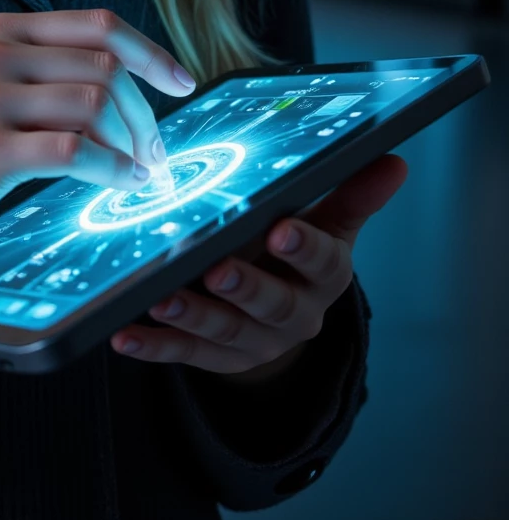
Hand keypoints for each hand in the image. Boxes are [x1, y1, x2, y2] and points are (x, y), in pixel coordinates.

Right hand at [0, 8, 195, 281]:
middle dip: (146, 113)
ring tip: (140, 172)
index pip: (97, 25)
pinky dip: (112, 169)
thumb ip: (30, 71)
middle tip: (157, 151)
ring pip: (97, 103)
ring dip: (134, 144)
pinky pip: (75, 152)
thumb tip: (110, 87)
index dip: (151, 52)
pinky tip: (121, 184)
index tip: (182, 81)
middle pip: (107, 66)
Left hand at [110, 152, 408, 379]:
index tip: (282, 229)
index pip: (323, 264)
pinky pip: (182, 355)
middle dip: (246, 288)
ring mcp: (253, 342)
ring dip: (192, 316)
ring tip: (161, 299)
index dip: (303, 248)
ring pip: (223, 332)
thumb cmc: (299, 252)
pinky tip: (124, 335)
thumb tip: (395, 160)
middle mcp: (292, 316)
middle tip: (218, 269)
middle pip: (272, 304)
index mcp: (324, 277)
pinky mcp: (214, 359)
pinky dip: (153, 346)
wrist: (282, 318)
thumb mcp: (328, 225)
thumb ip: (352, 195)